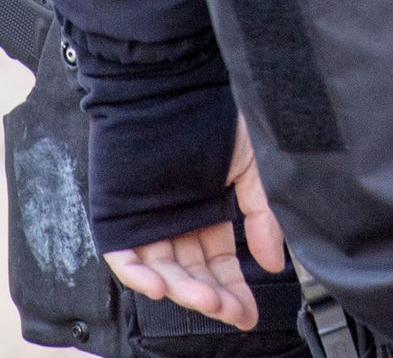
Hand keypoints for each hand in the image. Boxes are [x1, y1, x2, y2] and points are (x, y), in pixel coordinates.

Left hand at [101, 118, 289, 331]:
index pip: (219, 264)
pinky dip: (139, 276)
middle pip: (193, 275)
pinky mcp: (118, 215)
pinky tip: (160, 287)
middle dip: (213, 297)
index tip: (248, 312)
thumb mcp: (252, 166)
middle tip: (229, 309)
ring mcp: (146, 219)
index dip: (234, 291)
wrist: (170, 80)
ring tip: (205, 300)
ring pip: (162, 271)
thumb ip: (263, 214)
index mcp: (207, 211)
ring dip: (182, 291)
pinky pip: (124, 257)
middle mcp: (176, 220)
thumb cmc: (209, 113)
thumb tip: (274, 263)